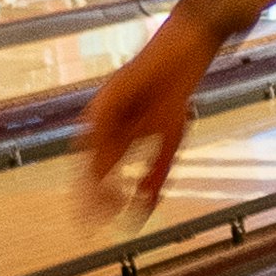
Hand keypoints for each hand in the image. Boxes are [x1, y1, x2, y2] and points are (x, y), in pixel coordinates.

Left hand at [78, 11, 221, 218]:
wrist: (188, 48)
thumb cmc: (175, 89)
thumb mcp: (169, 141)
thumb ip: (156, 173)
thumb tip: (144, 207)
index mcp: (115, 134)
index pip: (99, 173)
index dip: (97, 200)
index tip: (96, 227)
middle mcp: (104, 121)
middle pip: (88, 164)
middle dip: (89, 195)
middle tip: (89, 224)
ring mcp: (106, 104)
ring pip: (91, 147)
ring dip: (94, 177)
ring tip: (100, 203)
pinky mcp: (114, 89)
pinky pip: (103, 122)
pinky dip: (103, 147)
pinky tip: (104, 168)